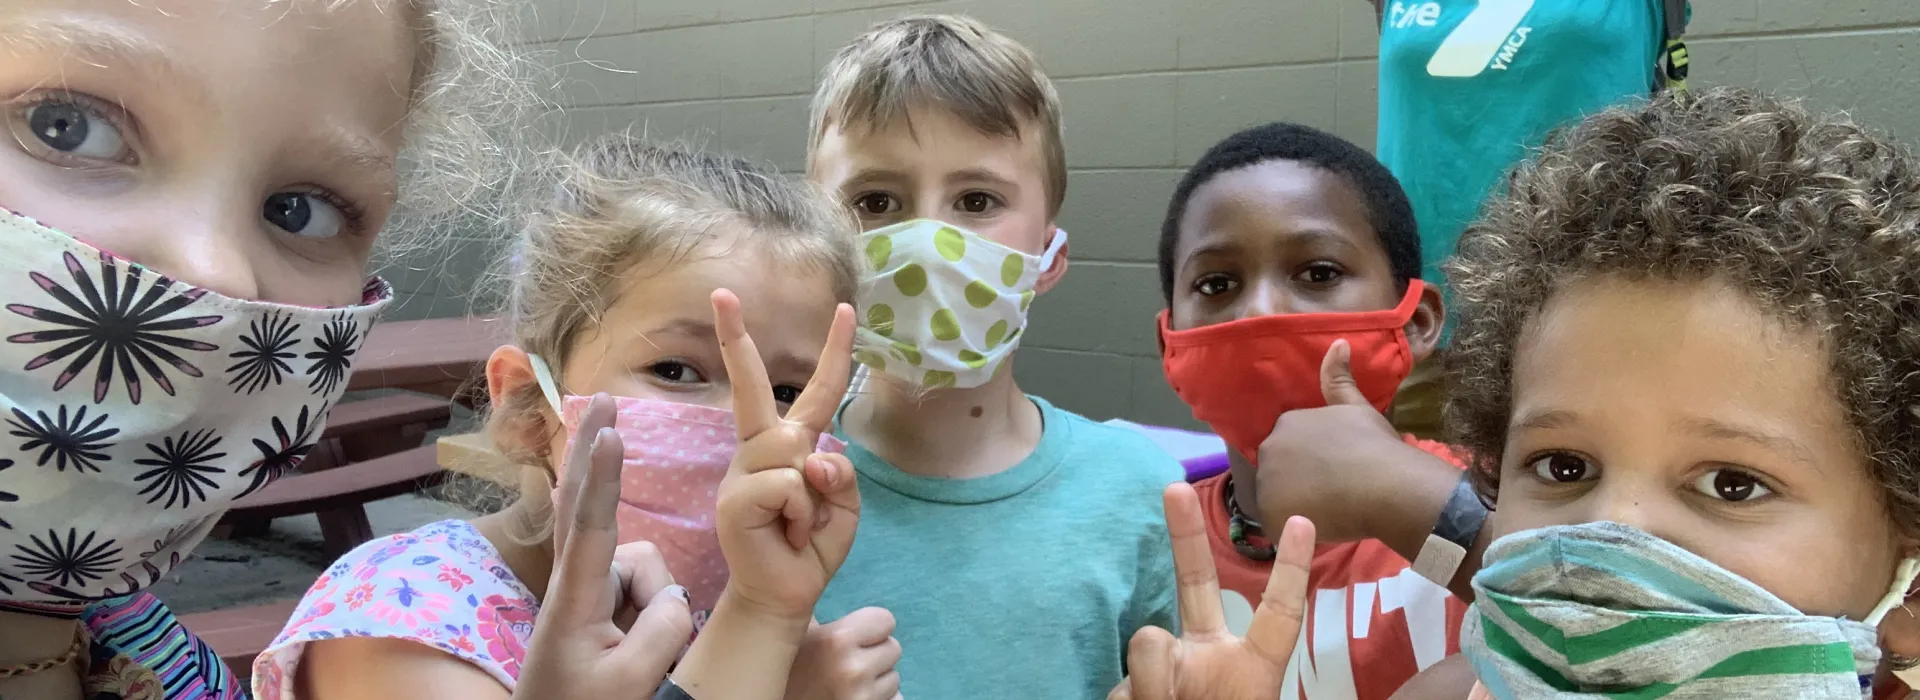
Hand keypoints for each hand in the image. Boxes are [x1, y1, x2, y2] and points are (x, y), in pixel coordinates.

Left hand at [515, 394, 695, 698]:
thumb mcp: (632, 681)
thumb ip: (663, 628)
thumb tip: (676, 596)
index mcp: (574, 601)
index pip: (591, 527)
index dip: (603, 477)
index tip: (611, 432)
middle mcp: (575, 585)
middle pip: (587, 504)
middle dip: (594, 450)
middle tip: (605, 400)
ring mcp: (586, 593)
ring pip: (647, 571)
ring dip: (655, 607)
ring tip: (633, 661)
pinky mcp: (597, 605)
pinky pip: (648, 592)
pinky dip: (654, 613)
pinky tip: (637, 652)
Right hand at [712, 288, 860, 620]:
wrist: (785, 595)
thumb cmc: (812, 547)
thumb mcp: (844, 507)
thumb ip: (840, 475)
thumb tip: (814, 459)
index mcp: (788, 447)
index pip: (815, 392)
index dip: (835, 352)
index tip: (846, 309)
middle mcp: (760, 450)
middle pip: (754, 389)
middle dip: (734, 340)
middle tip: (721, 293)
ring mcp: (742, 472)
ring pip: (795, 451)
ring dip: (815, 498)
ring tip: (801, 526)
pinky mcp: (735, 499)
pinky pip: (789, 486)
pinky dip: (803, 516)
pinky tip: (789, 536)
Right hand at [785, 608, 903, 699]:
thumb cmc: (784, 671)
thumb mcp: (793, 634)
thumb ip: (811, 608)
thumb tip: (815, 572)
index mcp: (836, 640)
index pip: (886, 620)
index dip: (869, 629)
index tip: (849, 639)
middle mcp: (854, 669)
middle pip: (893, 648)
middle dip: (873, 655)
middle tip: (845, 664)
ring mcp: (865, 698)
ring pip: (894, 677)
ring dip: (876, 679)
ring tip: (846, 683)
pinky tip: (855, 698)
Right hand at [1110, 483, 1314, 699]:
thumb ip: (1180, 669)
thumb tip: (1147, 637)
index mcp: (1251, 667)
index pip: (1279, 613)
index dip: (1292, 568)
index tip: (1303, 521)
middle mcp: (1209, 656)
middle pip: (1197, 584)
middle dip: (1186, 535)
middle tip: (1175, 488)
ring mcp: (1169, 668)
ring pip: (1149, 643)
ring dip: (1151, 682)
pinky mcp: (1130, 686)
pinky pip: (1121, 683)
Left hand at [1255, 340, 1457, 545]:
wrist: (1387, 486)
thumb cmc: (1375, 446)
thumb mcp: (1355, 406)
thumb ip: (1338, 377)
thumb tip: (1337, 341)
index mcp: (1286, 422)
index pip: (1290, 445)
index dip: (1313, 460)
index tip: (1336, 468)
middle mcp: (1269, 449)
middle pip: (1280, 471)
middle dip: (1300, 481)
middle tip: (1335, 490)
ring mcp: (1267, 483)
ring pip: (1277, 499)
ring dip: (1296, 505)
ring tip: (1331, 508)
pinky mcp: (1270, 515)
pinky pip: (1277, 525)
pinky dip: (1295, 528)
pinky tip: (1323, 523)